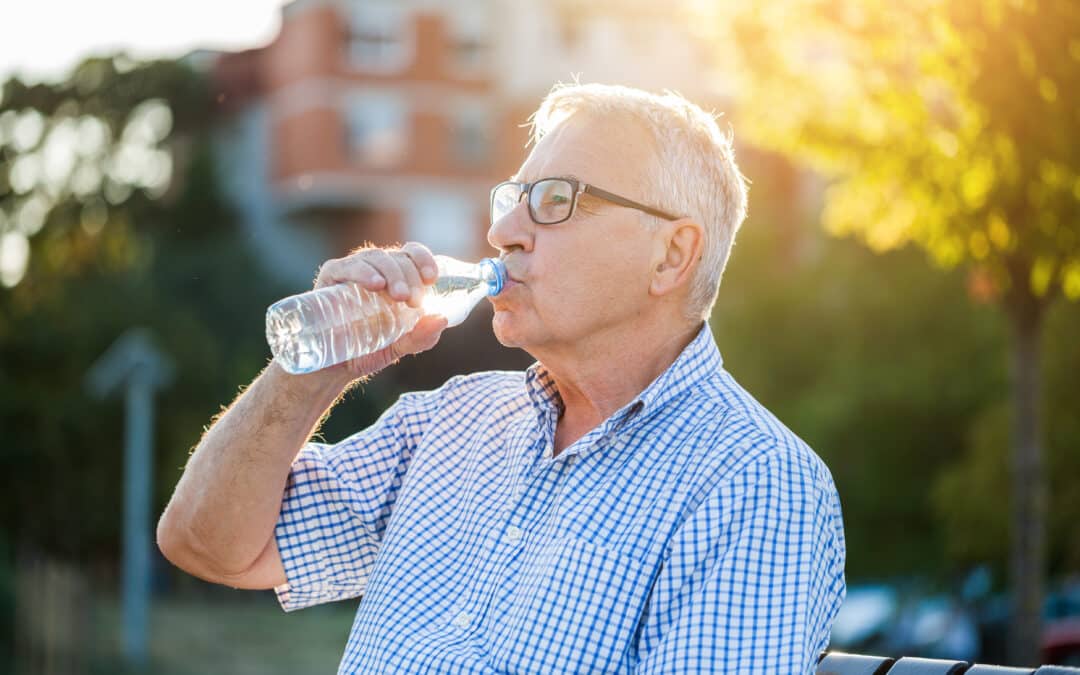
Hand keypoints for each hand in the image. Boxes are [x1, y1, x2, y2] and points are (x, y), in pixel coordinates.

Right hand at [310, 242, 447, 380]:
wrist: (331, 369)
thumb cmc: (367, 351)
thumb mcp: (399, 346)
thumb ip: (421, 337)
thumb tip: (442, 318)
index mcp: (394, 277)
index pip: (411, 254)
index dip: (424, 259)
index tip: (432, 278)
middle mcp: (375, 269)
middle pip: (396, 257)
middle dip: (410, 276)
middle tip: (414, 301)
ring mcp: (351, 271)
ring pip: (375, 258)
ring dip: (391, 273)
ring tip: (400, 296)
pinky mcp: (329, 278)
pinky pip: (345, 267)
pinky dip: (362, 272)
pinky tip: (375, 283)